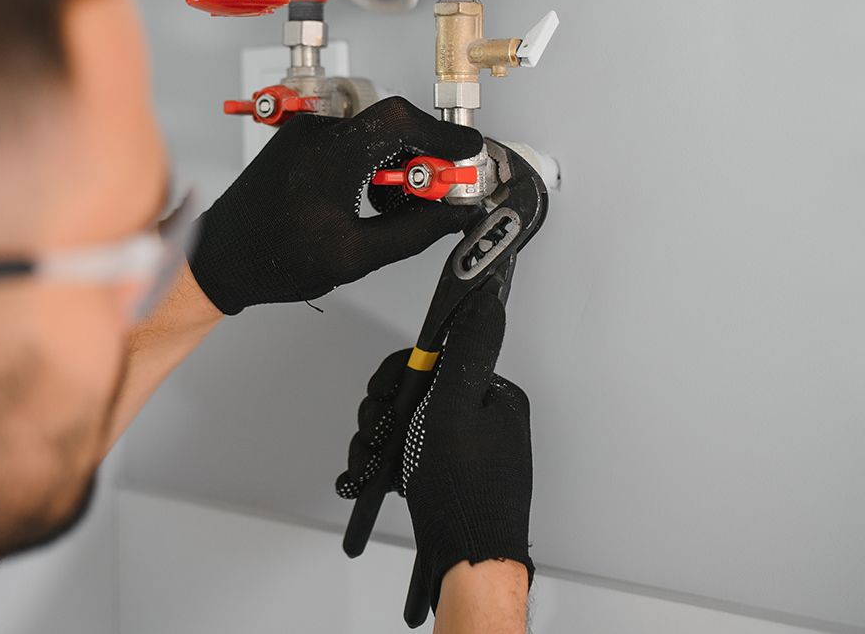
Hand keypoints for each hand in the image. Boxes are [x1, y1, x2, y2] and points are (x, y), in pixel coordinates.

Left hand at [187, 96, 483, 314]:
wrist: (222, 256)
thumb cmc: (273, 257)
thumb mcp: (356, 255)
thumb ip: (414, 231)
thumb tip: (453, 214)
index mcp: (330, 155)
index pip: (401, 120)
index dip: (442, 132)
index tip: (466, 150)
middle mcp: (316, 133)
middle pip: (391, 122)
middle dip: (423, 152)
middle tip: (438, 189)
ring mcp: (306, 132)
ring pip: (373, 130)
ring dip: (397, 159)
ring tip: (393, 203)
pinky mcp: (300, 140)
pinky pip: (352, 137)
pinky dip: (372, 160)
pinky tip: (369, 196)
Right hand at [335, 288, 531, 614]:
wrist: (469, 561)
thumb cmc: (464, 493)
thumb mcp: (454, 409)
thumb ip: (462, 353)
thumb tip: (482, 304)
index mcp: (492, 397)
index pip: (433, 361)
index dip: (396, 378)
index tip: (382, 395)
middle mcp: (484, 421)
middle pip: (414, 394)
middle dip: (384, 416)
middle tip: (380, 435)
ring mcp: (468, 451)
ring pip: (407, 426)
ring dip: (380, 443)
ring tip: (372, 463)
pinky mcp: (452, 477)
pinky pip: (411, 456)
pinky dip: (388, 465)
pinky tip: (375, 478)